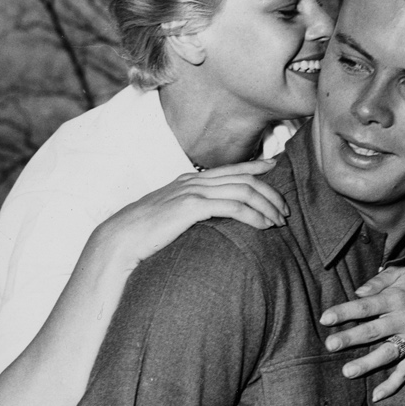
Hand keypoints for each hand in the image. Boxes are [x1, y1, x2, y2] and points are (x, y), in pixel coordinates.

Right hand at [100, 161, 286, 266]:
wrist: (119, 240)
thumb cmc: (142, 235)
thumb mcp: (168, 218)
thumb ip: (188, 213)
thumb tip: (205, 223)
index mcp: (188, 181)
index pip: (229, 169)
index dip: (255, 165)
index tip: (274, 166)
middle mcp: (193, 181)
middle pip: (243, 178)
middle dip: (269, 192)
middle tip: (285, 209)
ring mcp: (192, 192)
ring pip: (243, 190)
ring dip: (266, 205)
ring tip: (279, 221)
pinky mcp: (191, 207)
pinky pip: (233, 206)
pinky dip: (254, 215)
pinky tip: (264, 226)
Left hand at [319, 265, 404, 401]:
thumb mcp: (403, 272)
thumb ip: (379, 281)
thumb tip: (357, 293)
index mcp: (396, 298)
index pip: (366, 306)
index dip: (345, 312)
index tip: (326, 318)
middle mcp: (404, 319)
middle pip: (373, 331)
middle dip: (350, 338)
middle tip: (330, 345)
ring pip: (388, 353)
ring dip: (367, 363)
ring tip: (347, 372)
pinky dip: (393, 384)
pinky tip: (377, 396)